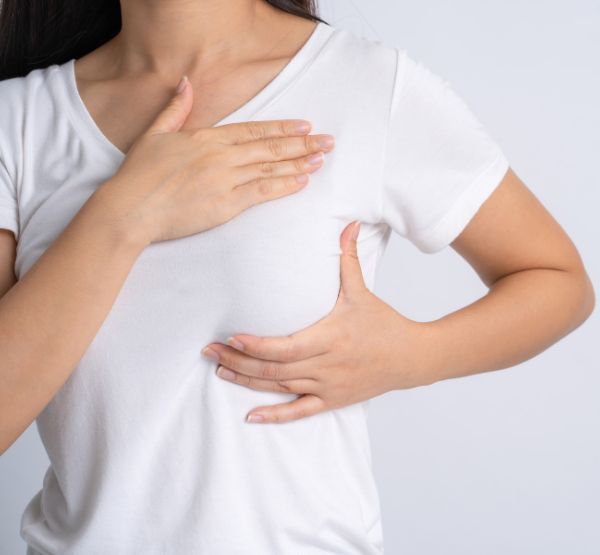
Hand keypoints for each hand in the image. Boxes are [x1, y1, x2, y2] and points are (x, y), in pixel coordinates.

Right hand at [94, 75, 334, 245]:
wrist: (130, 209)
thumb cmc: (139, 174)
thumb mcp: (154, 133)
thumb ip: (176, 109)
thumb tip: (185, 82)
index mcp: (206, 137)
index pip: (254, 130)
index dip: (282, 127)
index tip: (304, 125)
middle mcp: (221, 156)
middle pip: (269, 147)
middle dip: (302, 143)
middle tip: (328, 142)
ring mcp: (225, 180)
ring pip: (270, 168)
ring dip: (299, 163)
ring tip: (321, 159)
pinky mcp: (226, 204)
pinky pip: (262, 192)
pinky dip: (284, 185)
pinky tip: (301, 181)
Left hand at [201, 221, 436, 423]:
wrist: (411, 357)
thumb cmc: (384, 322)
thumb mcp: (363, 290)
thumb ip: (348, 258)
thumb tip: (349, 222)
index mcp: (331, 336)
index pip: (285, 346)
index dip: (256, 345)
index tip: (231, 336)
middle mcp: (326, 365)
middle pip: (274, 368)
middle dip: (239, 360)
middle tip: (209, 351)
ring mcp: (328, 386)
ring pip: (280, 388)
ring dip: (247, 381)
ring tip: (220, 370)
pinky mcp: (333, 400)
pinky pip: (300, 413)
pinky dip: (275, 417)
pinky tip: (252, 417)